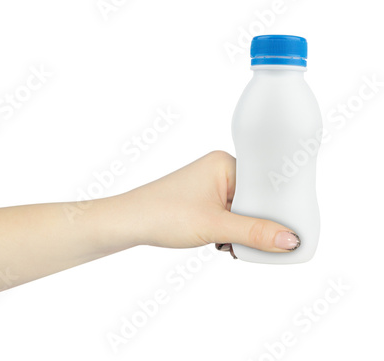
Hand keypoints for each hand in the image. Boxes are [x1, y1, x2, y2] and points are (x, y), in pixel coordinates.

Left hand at [113, 151, 299, 255]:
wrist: (128, 223)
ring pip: (242, 211)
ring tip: (229, 244)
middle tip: (257, 244)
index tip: (289, 230)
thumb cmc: (163, 213)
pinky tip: (222, 243)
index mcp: (224, 164)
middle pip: (255, 200)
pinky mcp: (203, 201)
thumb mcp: (215, 226)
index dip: (277, 208)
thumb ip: (254, 233)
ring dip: (241, 232)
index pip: (265, 184)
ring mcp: (210, 186)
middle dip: (256, 225)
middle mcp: (219, 171)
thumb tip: (290, 239)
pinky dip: (229, 232)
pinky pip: (228, 216)